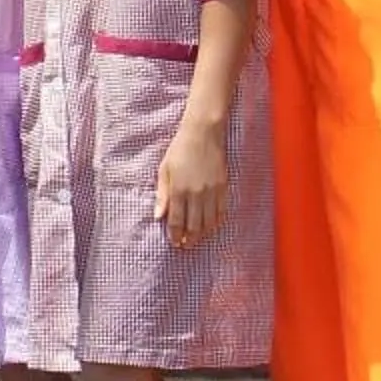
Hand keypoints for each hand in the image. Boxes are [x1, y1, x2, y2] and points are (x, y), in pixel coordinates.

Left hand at [154, 116, 229, 248]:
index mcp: (178, 190)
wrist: (203, 135)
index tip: (174, 242)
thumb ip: (162, 195)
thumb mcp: (164, 170)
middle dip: (188, 239)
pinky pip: (221, 212)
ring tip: (196, 240)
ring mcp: (211, 192)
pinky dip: (216, 223)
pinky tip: (211, 227)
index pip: (176, 221)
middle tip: (184, 246)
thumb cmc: (179, 150)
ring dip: (202, 234)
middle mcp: (196, 194)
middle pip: (193, 226)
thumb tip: (158, 216)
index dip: (174, 235)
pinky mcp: (223, 188)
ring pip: (208, 222)